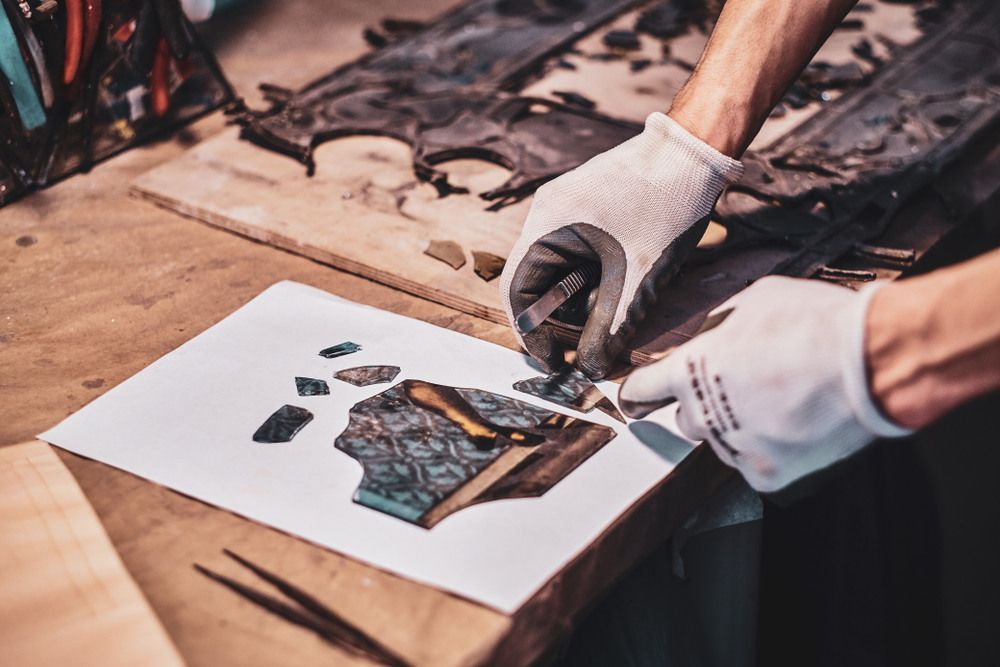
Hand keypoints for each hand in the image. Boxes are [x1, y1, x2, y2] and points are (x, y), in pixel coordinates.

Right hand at [499, 112, 742, 378]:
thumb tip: (590, 371)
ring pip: (560, 271)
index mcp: (547, 225)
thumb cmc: (665, 206)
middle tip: (587, 349)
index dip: (532, 332)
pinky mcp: (591, 209)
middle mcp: (548, 214)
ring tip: (612, 320)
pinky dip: (593, 281)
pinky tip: (621, 292)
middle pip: (537, 282)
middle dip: (559, 320)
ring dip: (580, 301)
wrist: (698, 149)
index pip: (517, 290)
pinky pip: (579, 254)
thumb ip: (609, 328)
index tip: (557, 363)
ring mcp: (569, 208)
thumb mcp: (638, 278)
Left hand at [618, 276, 912, 491]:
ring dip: (739, 426)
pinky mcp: (768, 472)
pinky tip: (794, 424)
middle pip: (686, 418)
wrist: (869, 361)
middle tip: (743, 387)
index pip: (642, 389)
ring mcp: (734, 446)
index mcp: (692, 368)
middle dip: (705, 404)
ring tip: (782, 400)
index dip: (636, 394)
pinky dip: (769, 450)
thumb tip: (713, 333)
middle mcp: (705, 411)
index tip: (633, 402)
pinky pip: (755, 464)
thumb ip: (721, 323)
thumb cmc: (815, 323)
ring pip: (722, 441)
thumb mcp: (755, 300)